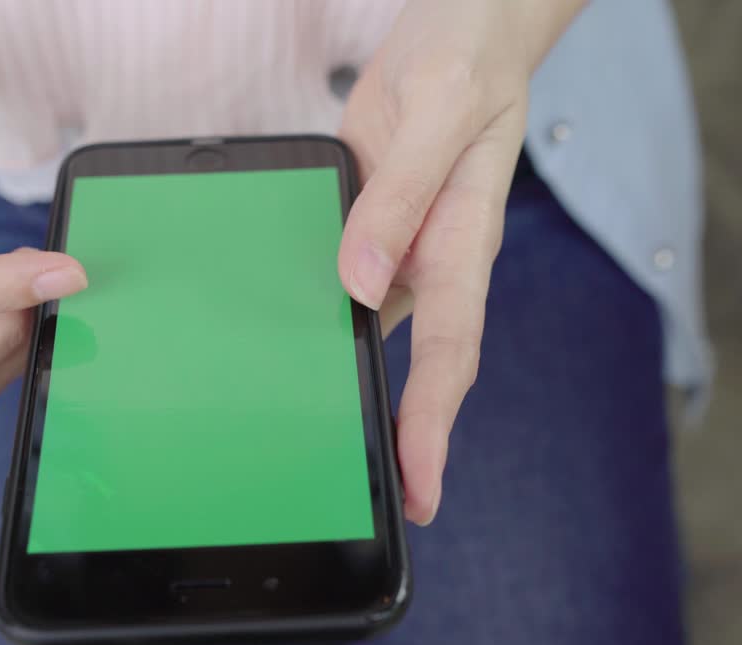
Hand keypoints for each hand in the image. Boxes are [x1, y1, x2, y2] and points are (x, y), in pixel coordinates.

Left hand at [339, 0, 580, 523]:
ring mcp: (395, 246)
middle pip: (417, 367)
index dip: (435, 425)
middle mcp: (429, 259)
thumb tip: (359, 279)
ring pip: (369, 334)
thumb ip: (401, 196)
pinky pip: (336, 285)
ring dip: (351, 389)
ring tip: (313, 451)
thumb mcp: (435, 116)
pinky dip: (311, 322)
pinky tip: (274, 350)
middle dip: (399, 437)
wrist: (461, 27)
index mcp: (461, 244)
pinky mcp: (365, 225)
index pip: (452, 353)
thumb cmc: (467, 63)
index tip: (422, 487)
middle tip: (367, 501)